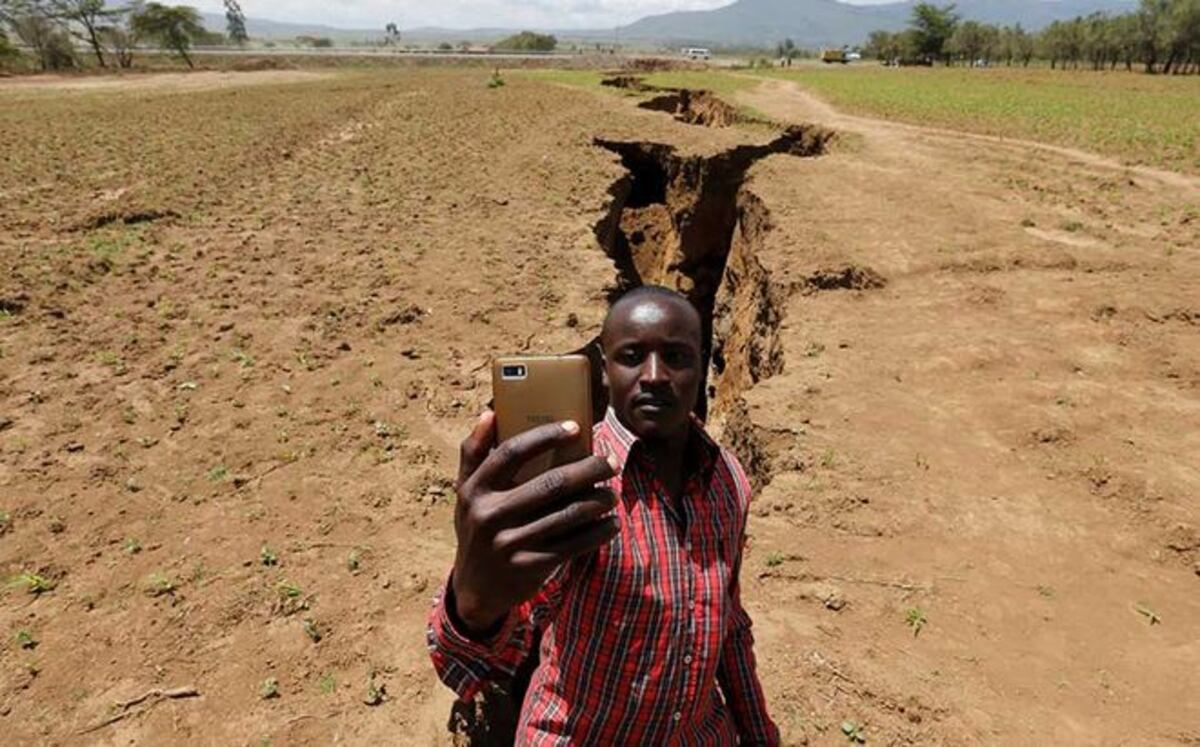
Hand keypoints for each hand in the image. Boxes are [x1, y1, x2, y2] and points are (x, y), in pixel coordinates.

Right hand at [450, 411, 618, 634]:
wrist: (475, 589)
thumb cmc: (477, 527)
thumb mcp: (466, 494)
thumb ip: (474, 453)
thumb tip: (490, 413)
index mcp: (475, 489)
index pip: (511, 453)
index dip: (544, 437)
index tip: (576, 428)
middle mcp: (490, 515)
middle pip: (549, 483)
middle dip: (588, 470)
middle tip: (609, 462)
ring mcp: (510, 543)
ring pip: (567, 515)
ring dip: (598, 501)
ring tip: (612, 494)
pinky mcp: (529, 566)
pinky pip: (573, 545)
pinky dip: (597, 533)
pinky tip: (611, 524)